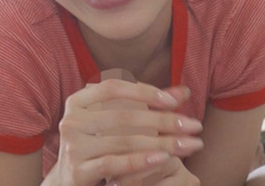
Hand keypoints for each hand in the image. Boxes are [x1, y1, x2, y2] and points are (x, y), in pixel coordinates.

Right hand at [52, 80, 202, 185]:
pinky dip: (141, 160)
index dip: (144, 91)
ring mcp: (72, 147)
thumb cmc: (100, 148)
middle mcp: (71, 121)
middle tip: (195, 126)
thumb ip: (148, 107)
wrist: (69, 183)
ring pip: (123, 140)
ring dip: (162, 142)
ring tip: (189, 145)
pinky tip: (165, 158)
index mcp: (78, 102)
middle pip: (123, 116)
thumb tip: (184, 92)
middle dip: (164, 121)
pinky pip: (114, 163)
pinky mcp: (78, 171)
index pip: (113, 88)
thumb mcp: (118, 125)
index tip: (175, 102)